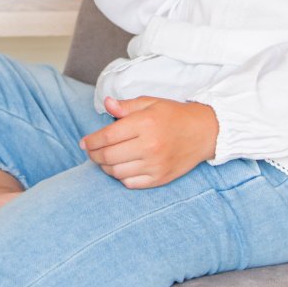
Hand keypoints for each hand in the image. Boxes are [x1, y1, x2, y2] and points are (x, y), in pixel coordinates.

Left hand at [80, 96, 219, 188]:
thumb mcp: (150, 103)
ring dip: (105, 167)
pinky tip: (121, 168)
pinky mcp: (160, 178)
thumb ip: (126, 106)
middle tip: (91, 152)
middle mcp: (149, 146)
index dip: (91, 141)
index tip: (84, 143)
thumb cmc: (174, 115)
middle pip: (109, 156)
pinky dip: (121, 177)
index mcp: (144, 124)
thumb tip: (106, 103)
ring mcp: (155, 164)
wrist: (203, 132)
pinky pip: (131, 183)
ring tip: (105, 160)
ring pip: (117, 172)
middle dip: (94, 155)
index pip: (107, 136)